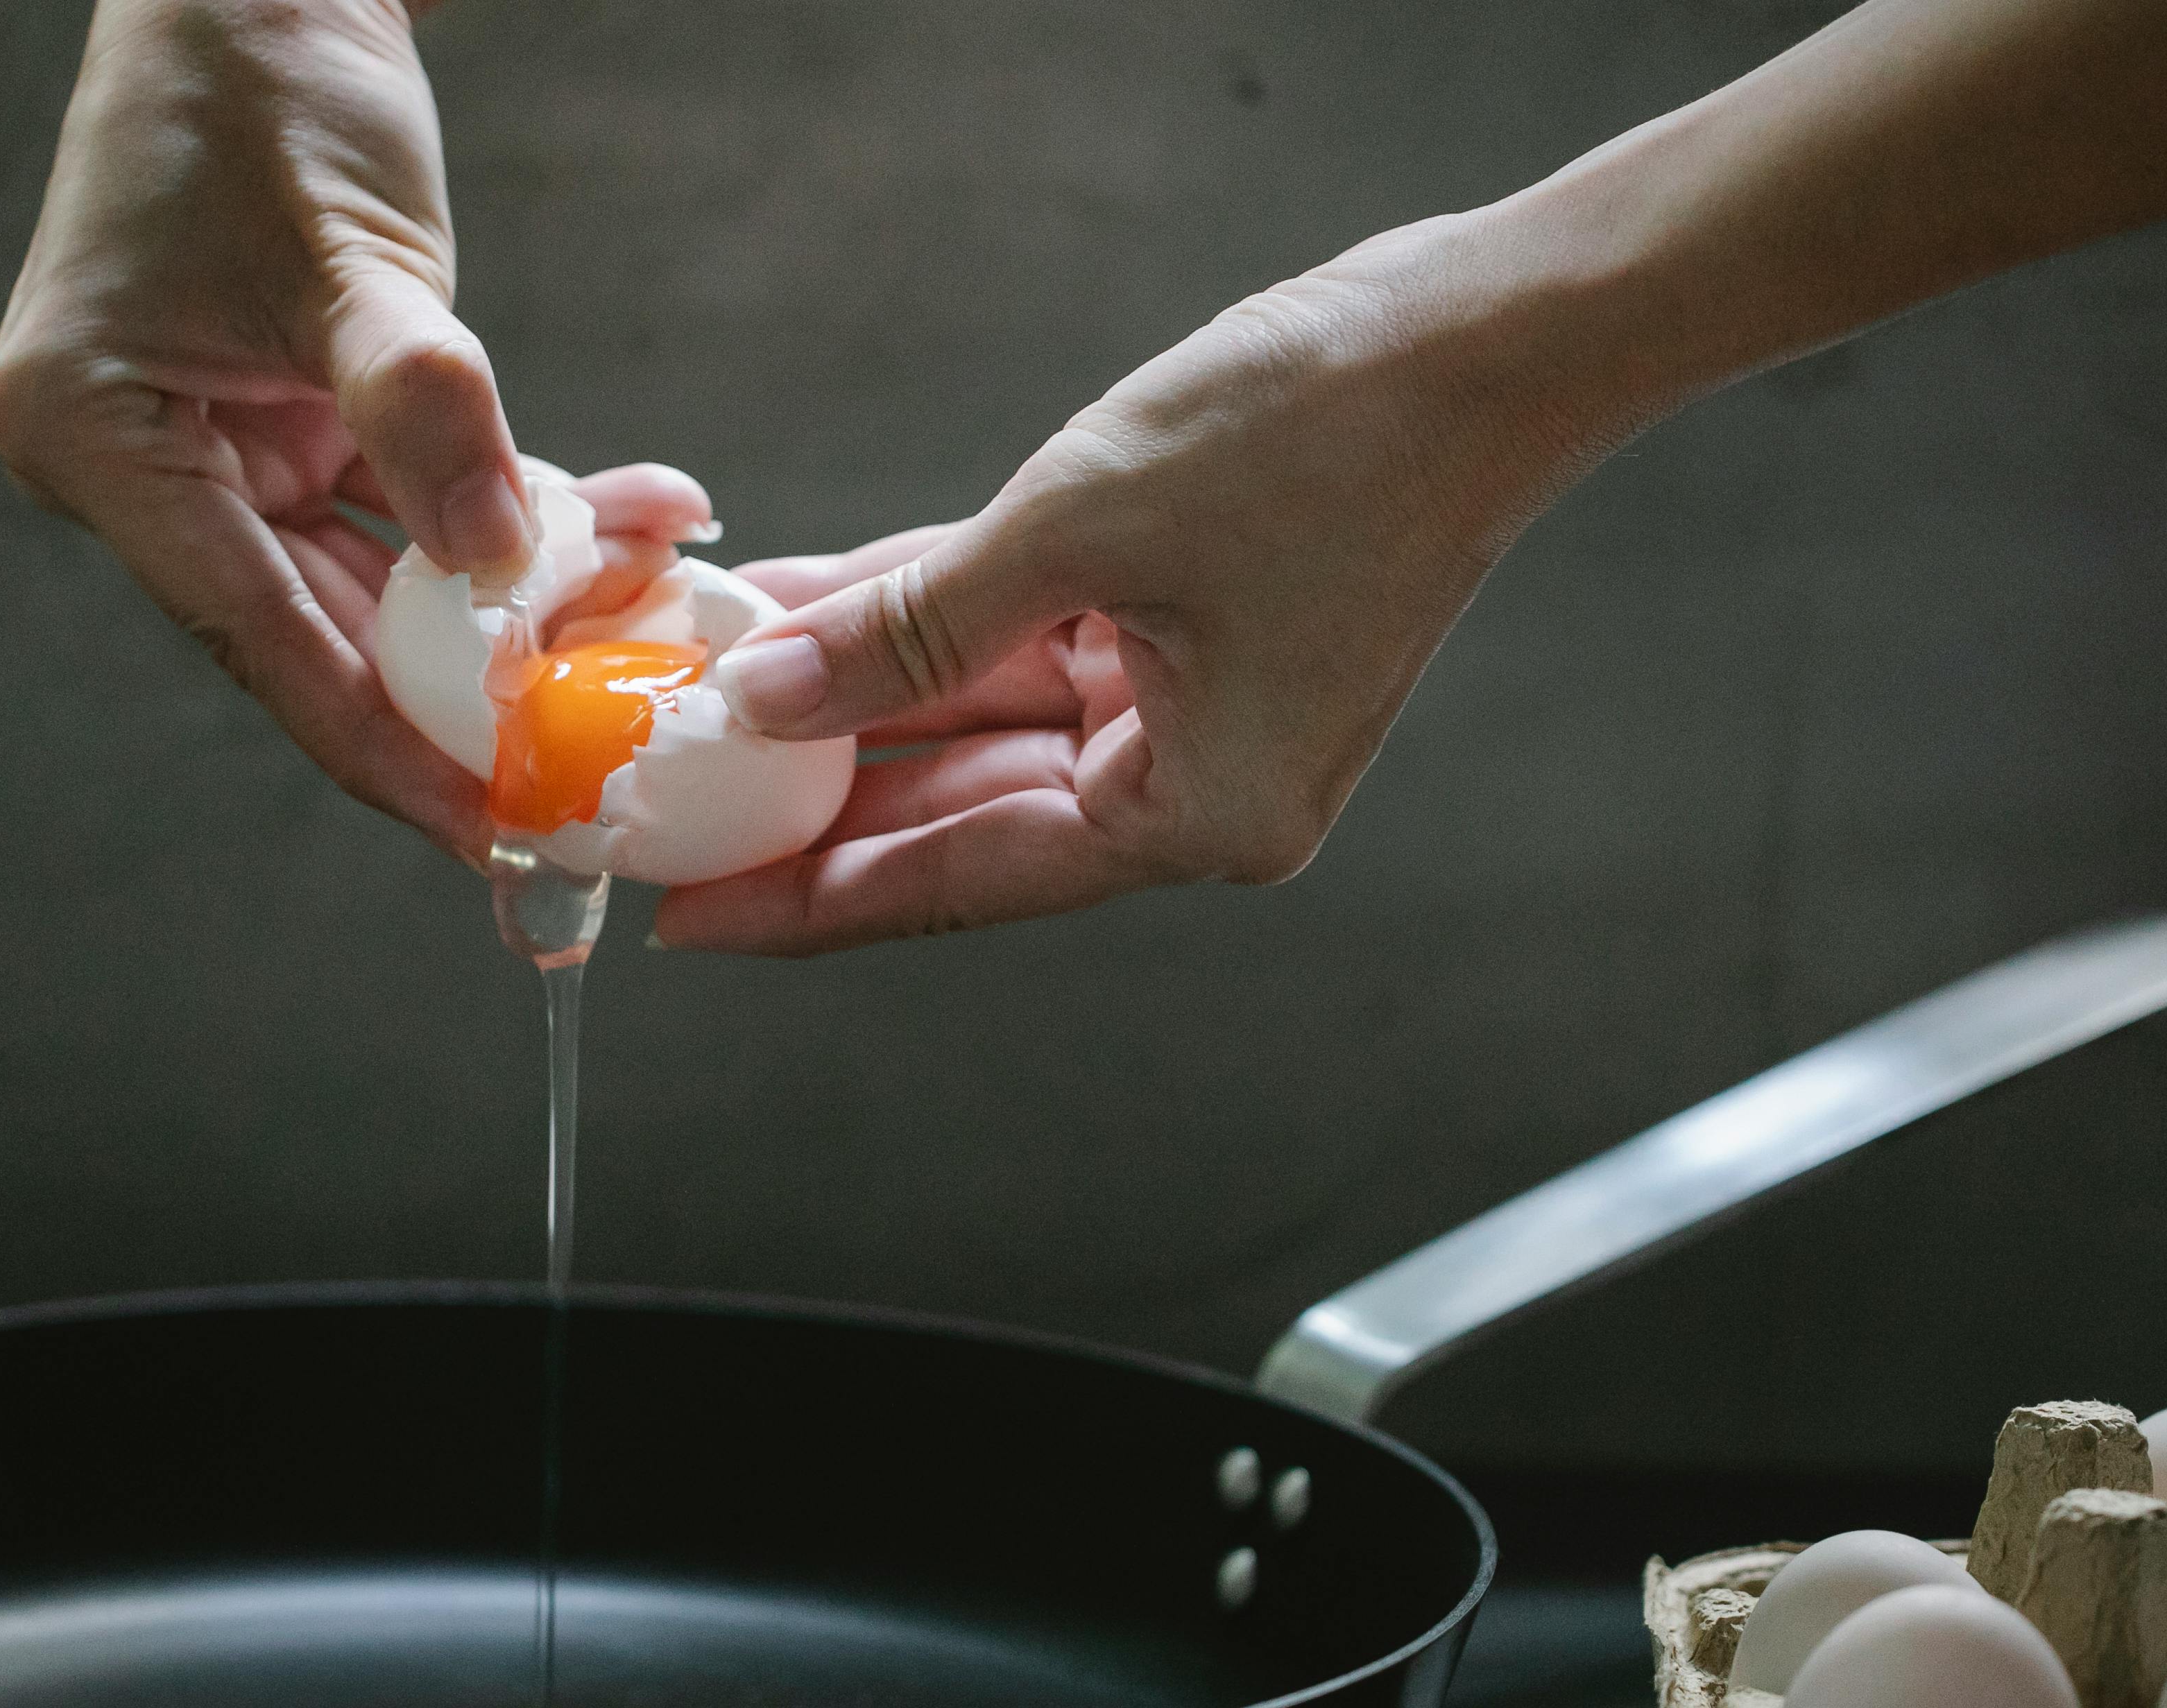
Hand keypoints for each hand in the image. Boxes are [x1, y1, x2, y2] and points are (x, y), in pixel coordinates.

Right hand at [0, 0, 538, 862]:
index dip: (385, 750)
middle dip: (466, 703)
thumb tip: (496, 571)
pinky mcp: (286, 426)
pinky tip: (623, 537)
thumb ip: (426, 411)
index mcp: (92, 436)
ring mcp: (210, 449)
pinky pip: (407, 518)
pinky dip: (510, 529)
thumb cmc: (266, 83)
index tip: (496, 830)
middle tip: (593, 781)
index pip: (259, 639)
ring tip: (641, 640)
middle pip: (317, 640)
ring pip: (379, 590)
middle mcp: (136, 464)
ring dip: (514, 613)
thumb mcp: (352, 254)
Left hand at [651, 214, 1610, 955]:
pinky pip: (1028, 645)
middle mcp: (1203, 789)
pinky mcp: (1197, 628)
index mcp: (1200, 818)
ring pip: (985, 720)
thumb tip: (763, 697)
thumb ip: (909, 630)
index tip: (694, 916)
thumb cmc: (1329, 434)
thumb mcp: (1079, 532)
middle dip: (819, 794)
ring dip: (861, 695)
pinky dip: (932, 623)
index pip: (960, 881)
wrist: (1493, 333)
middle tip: (674, 808)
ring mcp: (1202, 709)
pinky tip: (814, 606)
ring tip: (715, 691)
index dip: (813, 899)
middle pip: (964, 814)